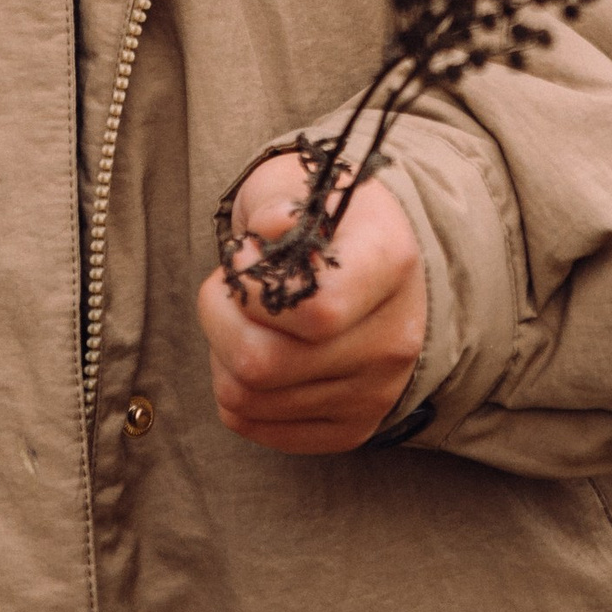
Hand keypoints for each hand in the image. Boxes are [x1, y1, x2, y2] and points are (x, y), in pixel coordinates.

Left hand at [198, 157, 426, 455]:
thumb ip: (277, 203)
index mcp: (390, 263)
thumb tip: (269, 232)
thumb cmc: (321, 216)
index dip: (253, 290)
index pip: (316, 312)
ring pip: (249, 398)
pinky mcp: (351, 428)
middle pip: (265, 364)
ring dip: (222, 354)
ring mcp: (376, 392)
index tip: (243, 255)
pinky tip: (255, 350)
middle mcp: (393, 339)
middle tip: (229, 287)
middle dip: (218, 319)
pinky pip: (256, 426)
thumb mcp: (297, 183)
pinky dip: (235, 390)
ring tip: (245, 317)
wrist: (369, 256)